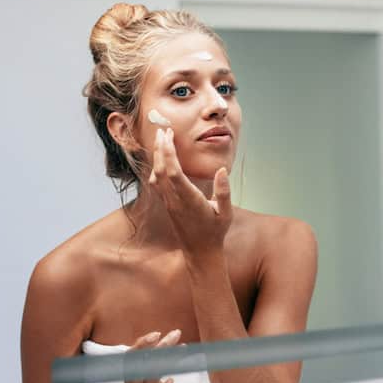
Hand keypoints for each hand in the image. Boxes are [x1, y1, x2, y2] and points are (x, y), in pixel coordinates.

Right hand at [111, 329, 180, 382]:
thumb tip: (158, 335)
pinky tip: (170, 381)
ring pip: (153, 377)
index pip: (133, 354)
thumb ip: (145, 353)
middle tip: (176, 333)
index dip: (144, 343)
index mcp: (129, 370)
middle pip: (147, 362)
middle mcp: (134, 382)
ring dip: (169, 361)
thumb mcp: (137, 369)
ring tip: (183, 347)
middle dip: (162, 346)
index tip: (157, 334)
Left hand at [148, 127, 232, 255]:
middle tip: (162, 130)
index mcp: (189, 199)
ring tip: (161, 140)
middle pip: (161, 170)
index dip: (169, 153)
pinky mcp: (168, 204)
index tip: (169, 136)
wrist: (200, 252)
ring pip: (156, 176)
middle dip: (160, 149)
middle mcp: (175, 200)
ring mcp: (169, 202)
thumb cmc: (215, 232)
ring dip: (157, 157)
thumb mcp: (226, 213)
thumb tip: (221, 170)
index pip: (174, 172)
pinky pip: (157, 183)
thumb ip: (223, 191)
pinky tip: (162, 160)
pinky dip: (157, 168)